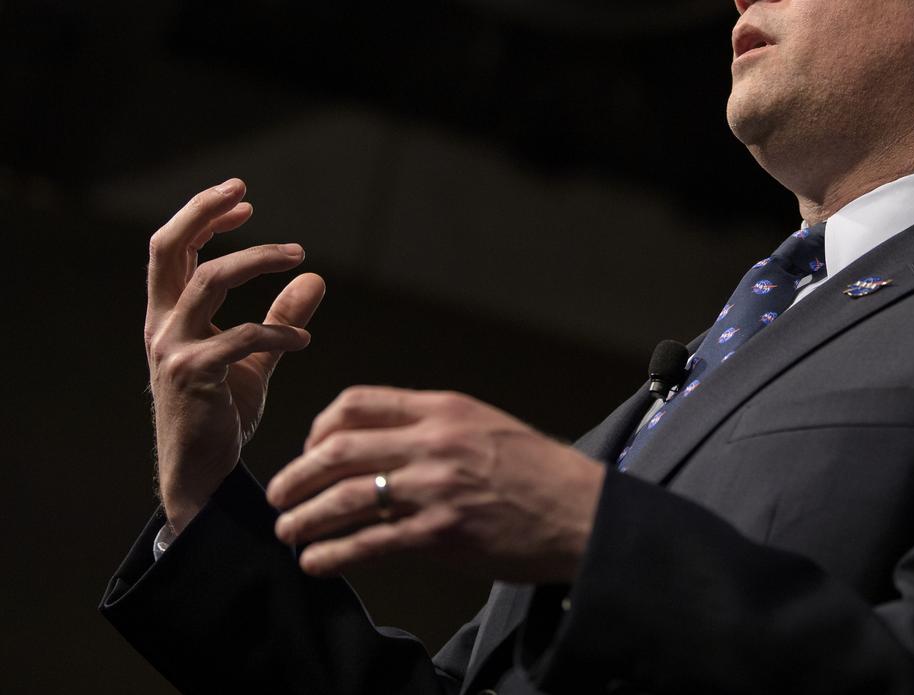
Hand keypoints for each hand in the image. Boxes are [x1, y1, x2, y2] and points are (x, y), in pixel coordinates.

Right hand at [146, 178, 324, 533]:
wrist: (202, 473)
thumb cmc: (222, 412)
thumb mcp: (255, 357)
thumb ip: (281, 317)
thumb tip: (314, 277)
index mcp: (170, 316)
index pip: (174, 250)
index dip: (203, 217)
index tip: (245, 201)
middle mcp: (162, 326)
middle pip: (168, 248)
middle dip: (201, 212)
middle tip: (243, 192)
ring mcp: (171, 349)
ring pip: (208, 281)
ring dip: (257, 260)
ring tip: (298, 257)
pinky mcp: (191, 376)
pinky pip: (239, 337)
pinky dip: (277, 333)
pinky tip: (302, 343)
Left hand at [265, 387, 605, 581]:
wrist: (581, 511)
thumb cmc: (538, 471)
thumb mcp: (486, 426)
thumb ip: (435, 427)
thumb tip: (383, 443)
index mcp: (443, 409)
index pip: (358, 403)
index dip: (320, 427)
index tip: (310, 449)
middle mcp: (434, 442)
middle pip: (338, 449)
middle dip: (296, 474)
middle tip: (280, 494)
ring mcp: (435, 488)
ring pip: (344, 498)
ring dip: (304, 517)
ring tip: (288, 531)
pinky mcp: (439, 533)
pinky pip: (368, 542)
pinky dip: (332, 554)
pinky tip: (316, 562)